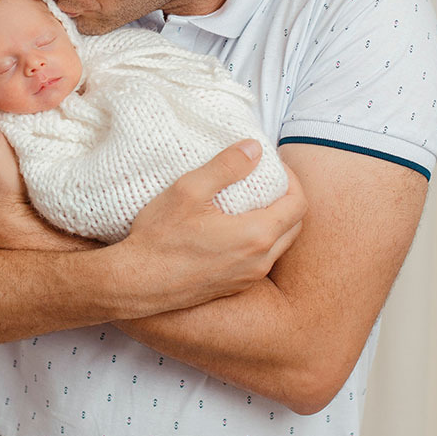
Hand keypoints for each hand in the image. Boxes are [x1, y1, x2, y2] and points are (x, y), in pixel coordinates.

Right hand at [115, 139, 306, 315]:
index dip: (292, 179)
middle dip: (288, 199)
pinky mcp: (234, 287)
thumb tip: (255, 148)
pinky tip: (233, 227)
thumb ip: (227, 165)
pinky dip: (260, 240)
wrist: (138, 283)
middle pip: (295, 225)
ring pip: (280, 245)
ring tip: (250, 202)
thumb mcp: (190, 189)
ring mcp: (248, 278)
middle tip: (266, 181)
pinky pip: (261, 260)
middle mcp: (260, 261)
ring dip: (275, 221)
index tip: (272, 166)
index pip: (298, 203)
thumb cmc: (161, 237)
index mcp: (257, 235)